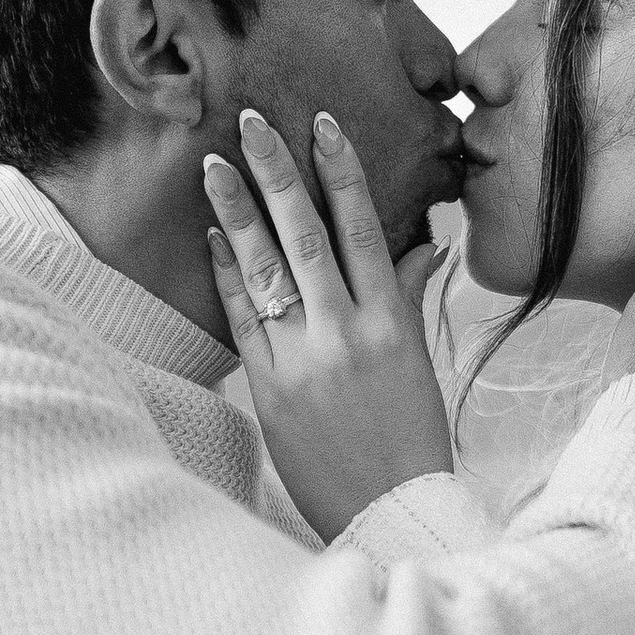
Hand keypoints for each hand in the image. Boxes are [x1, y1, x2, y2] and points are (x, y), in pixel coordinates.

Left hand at [203, 108, 456, 539]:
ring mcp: (303, 359)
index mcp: (392, 322)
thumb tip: (422, 245)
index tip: (322, 124)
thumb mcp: (418, 363)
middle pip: (306, 234)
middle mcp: (347, 332)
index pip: (366, 228)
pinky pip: (243, 318)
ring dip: (236, 211)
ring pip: (266, 268)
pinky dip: (226, 274)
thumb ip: (408, 298)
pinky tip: (212, 237)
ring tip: (214, 166)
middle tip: (251, 121)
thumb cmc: (410, 440)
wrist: (390, 514)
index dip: (342, 172)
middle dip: (277, 172)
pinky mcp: (268, 389)